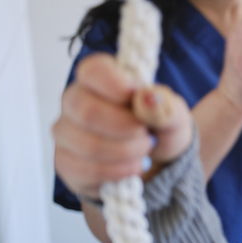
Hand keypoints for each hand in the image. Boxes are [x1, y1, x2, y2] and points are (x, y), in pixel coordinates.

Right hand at [53, 53, 191, 198]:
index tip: (135, 97)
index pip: (93, 70)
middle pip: (86, 110)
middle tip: (147, 135)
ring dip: (126, 153)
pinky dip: (117, 172)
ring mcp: (66, 133)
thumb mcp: (174, 116)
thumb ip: (165, 106)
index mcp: (100, 78)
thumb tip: (147, 98)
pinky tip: (132, 167)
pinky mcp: (66, 164)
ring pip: (87, 145)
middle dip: (125, 127)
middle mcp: (76, 101)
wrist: (156, 162)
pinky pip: (84, 171)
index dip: (114, 84)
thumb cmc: (159, 127)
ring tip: (144, 151)